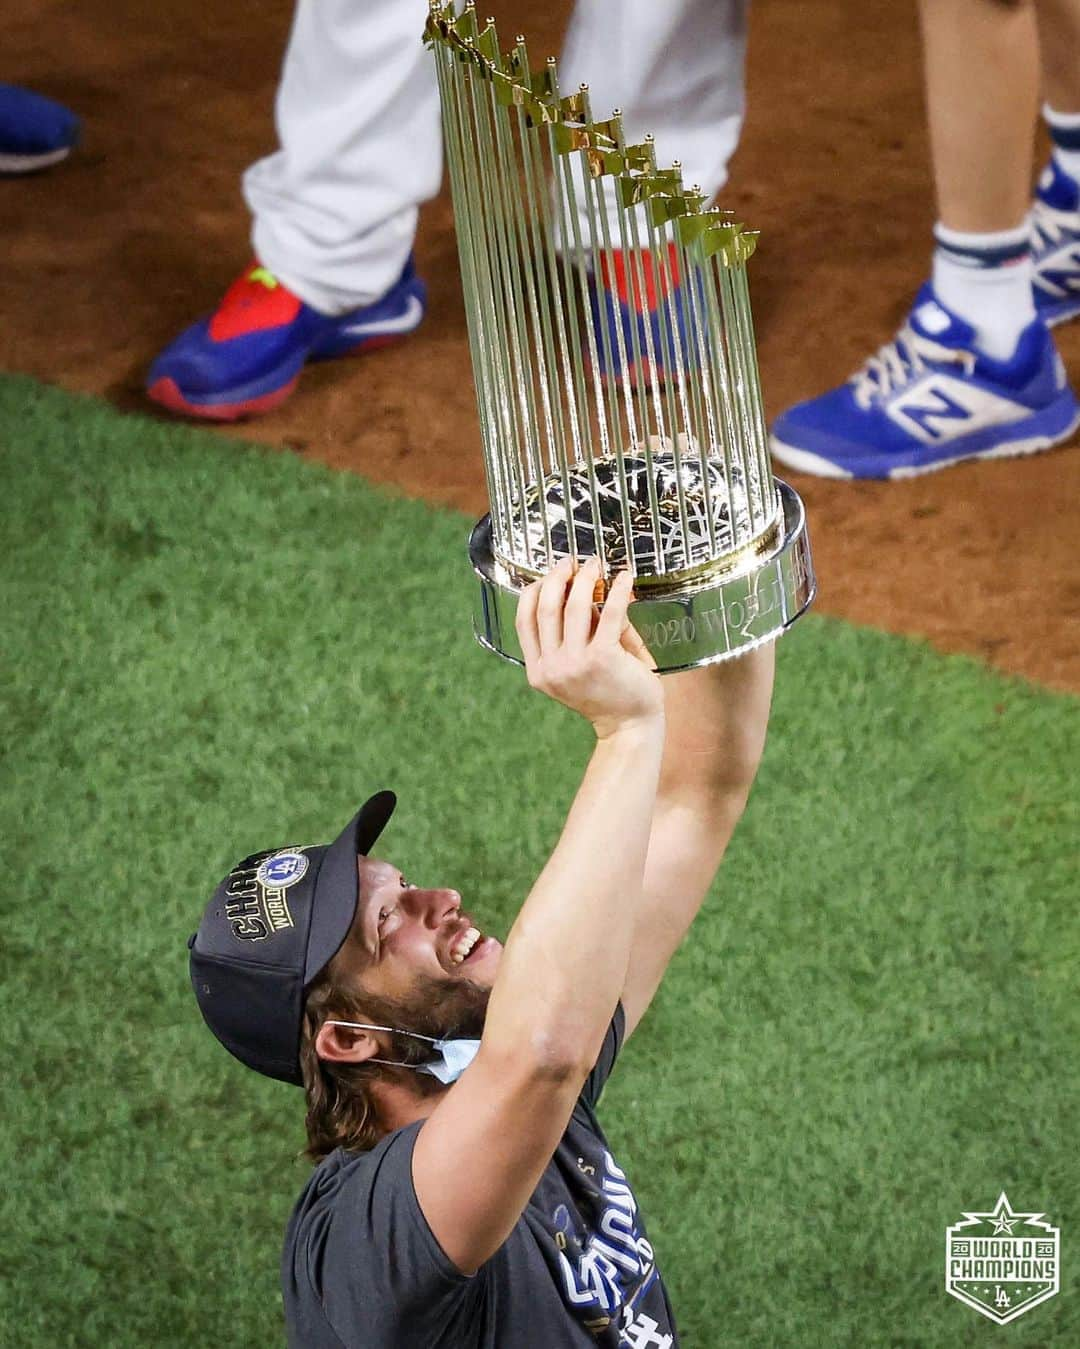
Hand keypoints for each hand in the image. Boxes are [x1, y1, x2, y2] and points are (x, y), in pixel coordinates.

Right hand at [515, 557, 662, 739]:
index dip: (537, 589)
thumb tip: (586, 587)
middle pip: (546, 606)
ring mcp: (575, 664)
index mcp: (538, 670)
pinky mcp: (603, 658)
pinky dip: (617, 590)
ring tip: (597, 565)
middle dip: (559, 576)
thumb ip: (576, 633)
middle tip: (574, 561)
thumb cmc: (609, 694)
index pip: (524, 619)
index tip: (553, 574)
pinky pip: (609, 613)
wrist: (630, 726)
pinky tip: (625, 578)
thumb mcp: (578, 666)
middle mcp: (551, 667)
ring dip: (586, 578)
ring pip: (573, 605)